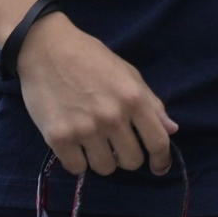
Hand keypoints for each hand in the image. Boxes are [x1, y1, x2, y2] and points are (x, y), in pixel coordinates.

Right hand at [16, 12, 178, 176]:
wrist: (45, 47)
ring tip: (92, 137)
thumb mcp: (126, 72)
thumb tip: (172, 130)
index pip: (158, 142)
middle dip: (126, 154)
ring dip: (101, 157)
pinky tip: (73, 139)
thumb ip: (150, 102)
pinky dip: (77, 159)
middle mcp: (112, 116)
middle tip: (115, 139)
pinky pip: (77, 168)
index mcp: (133, 97)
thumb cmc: (89, 57)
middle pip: (131, 162)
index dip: (161, 159)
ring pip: (105, 168)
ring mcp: (85, 129)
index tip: (158, 166)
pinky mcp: (58, 138)